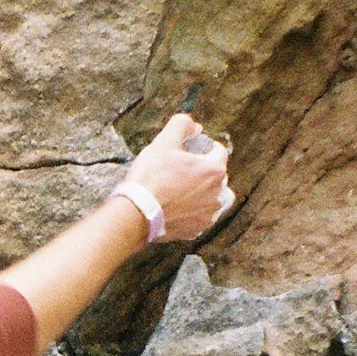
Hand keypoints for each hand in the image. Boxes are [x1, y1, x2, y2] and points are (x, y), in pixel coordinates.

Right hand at [127, 114, 233, 243]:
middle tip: (185, 169)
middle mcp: (218, 194)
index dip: (206, 147)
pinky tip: (180, 208)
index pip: (219, 152)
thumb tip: (193, 125)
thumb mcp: (164, 141)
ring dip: (208, 193)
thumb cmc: (151, 177)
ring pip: (217, 200)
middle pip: (219, 176)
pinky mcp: (196, 230)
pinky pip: (202, 217)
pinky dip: (195, 212)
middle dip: (206, 171)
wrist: (137, 213)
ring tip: (189, 190)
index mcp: (214, 170)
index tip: (193, 149)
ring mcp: (208, 214)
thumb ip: (182, 125)